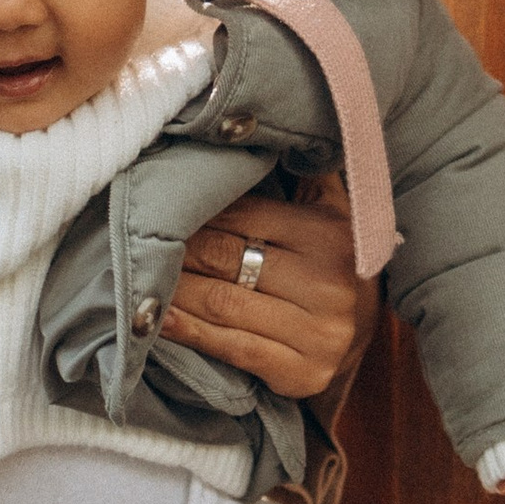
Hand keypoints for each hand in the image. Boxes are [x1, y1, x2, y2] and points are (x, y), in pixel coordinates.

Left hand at [158, 180, 375, 404]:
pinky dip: (190, 333)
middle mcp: (327, 282)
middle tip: (137, 244)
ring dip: (173, 291)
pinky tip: (160, 322)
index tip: (159, 211)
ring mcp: (319, 332)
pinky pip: (233, 347)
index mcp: (329, 234)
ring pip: (223, 303)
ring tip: (138, 281)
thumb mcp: (330, 212)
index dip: (197, 214)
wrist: (367, 337)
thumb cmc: (332, 264)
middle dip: (176, 251)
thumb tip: (251, 129)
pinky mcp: (303, 373)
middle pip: (227, 258)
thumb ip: (300, 175)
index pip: (244, 216)